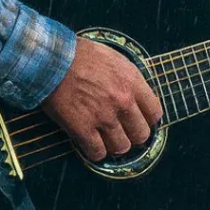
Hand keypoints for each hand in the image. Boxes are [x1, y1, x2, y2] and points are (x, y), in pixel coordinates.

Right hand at [41, 37, 162, 161]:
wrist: (54, 60)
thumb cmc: (83, 56)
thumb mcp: (117, 60)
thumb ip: (130, 79)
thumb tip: (138, 96)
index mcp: (133, 82)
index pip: (155, 113)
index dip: (148, 120)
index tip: (141, 120)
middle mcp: (123, 102)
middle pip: (141, 134)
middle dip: (134, 135)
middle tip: (125, 132)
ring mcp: (103, 117)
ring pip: (122, 147)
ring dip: (115, 145)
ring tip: (107, 139)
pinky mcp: (82, 129)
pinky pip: (97, 153)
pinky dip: (95, 152)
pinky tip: (91, 144)